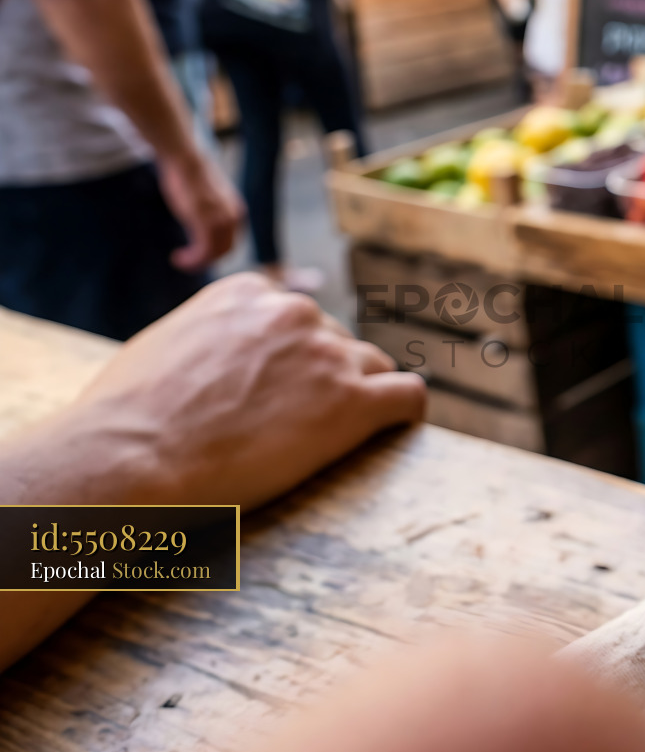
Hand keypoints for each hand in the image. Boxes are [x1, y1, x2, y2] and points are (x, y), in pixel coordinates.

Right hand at [67, 275, 426, 508]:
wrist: (128, 457)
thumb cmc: (127, 416)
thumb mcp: (166, 344)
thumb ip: (212, 335)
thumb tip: (222, 350)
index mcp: (250, 294)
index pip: (297, 318)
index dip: (292, 357)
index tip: (279, 387)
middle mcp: (295, 313)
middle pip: (336, 344)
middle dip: (321, 380)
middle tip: (291, 425)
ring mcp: (328, 356)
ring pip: (372, 369)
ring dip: (356, 398)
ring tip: (325, 438)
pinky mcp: (353, 404)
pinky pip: (409, 397)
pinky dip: (405, 413)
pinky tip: (394, 428)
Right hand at [157, 151, 243, 269]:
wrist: (186, 160)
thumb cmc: (191, 175)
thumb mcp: (207, 197)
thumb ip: (211, 211)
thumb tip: (202, 220)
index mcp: (236, 212)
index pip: (232, 241)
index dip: (216, 251)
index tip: (198, 254)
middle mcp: (233, 218)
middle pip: (225, 250)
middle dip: (207, 259)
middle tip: (187, 262)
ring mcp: (220, 221)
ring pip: (214, 254)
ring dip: (197, 262)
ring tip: (180, 262)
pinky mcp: (205, 223)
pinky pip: (203, 252)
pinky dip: (191, 260)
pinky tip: (177, 258)